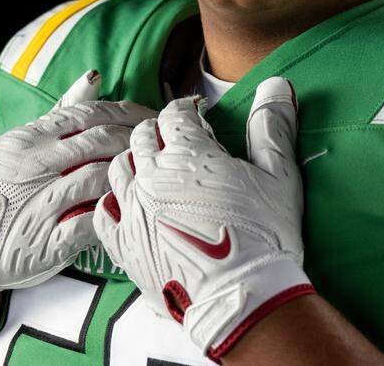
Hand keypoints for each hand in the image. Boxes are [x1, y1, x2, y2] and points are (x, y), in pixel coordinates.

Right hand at [0, 69, 156, 303]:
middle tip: (162, 143)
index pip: (89, 114)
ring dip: (130, 174)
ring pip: (100, 178)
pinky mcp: (46, 241)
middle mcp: (33, 166)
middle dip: (137, 140)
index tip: (152, 117)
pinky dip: (114, 212)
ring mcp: (39, 203)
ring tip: (152, 173)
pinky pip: (91, 222)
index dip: (128, 113)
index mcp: (29, 138)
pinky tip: (130, 208)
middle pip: (101, 142)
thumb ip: (61, 113)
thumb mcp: (19, 144)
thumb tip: (95, 77)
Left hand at [93, 77, 314, 361]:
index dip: (187, 111)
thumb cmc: (266, 235)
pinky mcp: (124, 245)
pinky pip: (103, 212)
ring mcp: (133, 210)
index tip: (198, 117)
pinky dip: (113, 202)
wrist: (242, 299)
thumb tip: (276, 84)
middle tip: (177, 141)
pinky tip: (128, 204)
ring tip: (152, 169)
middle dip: (159, 131)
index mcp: (187, 152)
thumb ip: (273, 126)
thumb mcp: (279, 176)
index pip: (174, 114)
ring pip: (118, 168)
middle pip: (142, 136)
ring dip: (134, 161)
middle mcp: (151, 174)